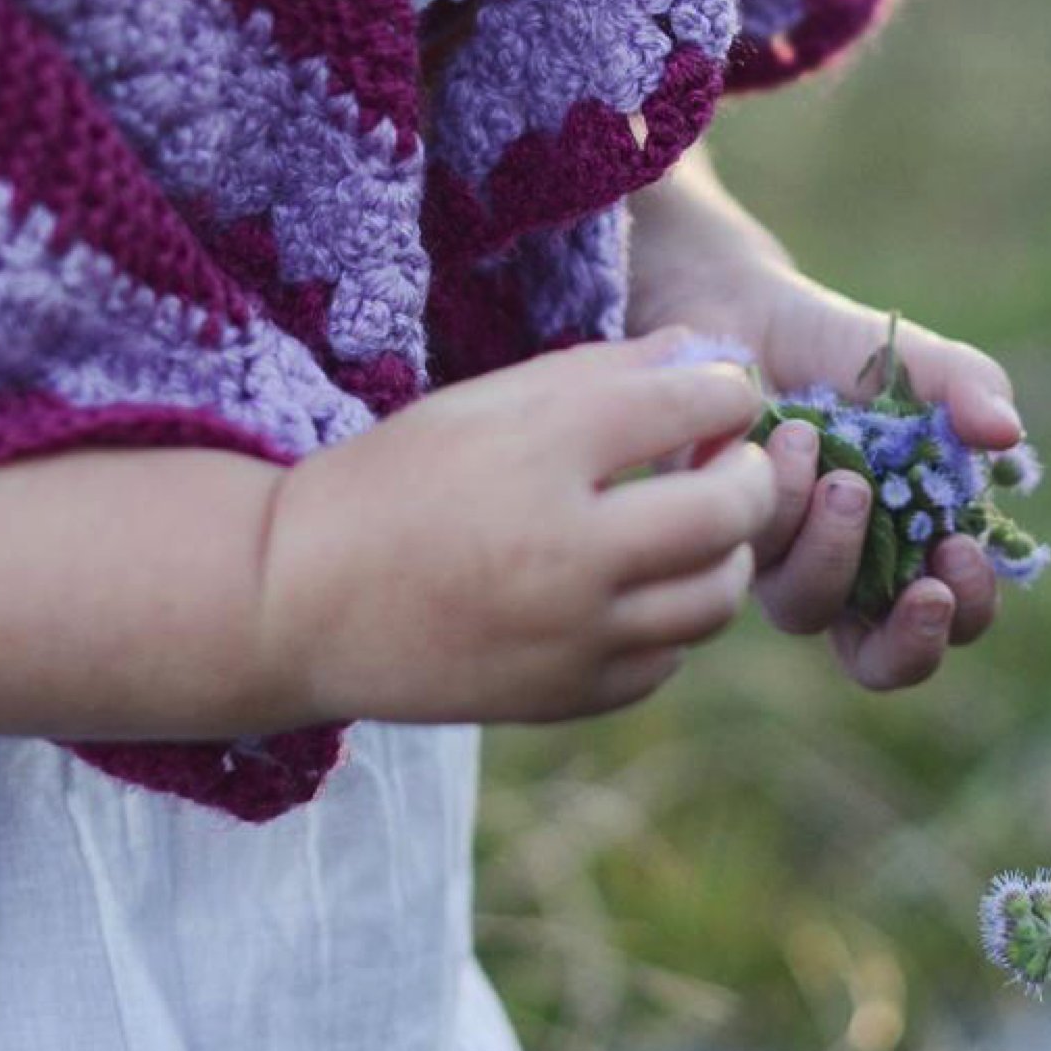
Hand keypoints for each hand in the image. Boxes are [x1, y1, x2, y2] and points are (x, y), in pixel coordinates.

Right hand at [253, 331, 774, 726]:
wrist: (299, 598)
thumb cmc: (396, 479)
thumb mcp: (487, 402)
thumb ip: (603, 374)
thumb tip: (707, 354)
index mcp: (544, 452)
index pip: (693, 407)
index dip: (727, 392)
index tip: (720, 395)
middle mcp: (568, 549)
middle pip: (730, 509)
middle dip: (752, 476)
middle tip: (732, 462)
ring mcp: (571, 635)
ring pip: (715, 596)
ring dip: (723, 554)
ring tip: (692, 528)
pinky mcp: (563, 696)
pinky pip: (666, 660)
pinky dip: (670, 621)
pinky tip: (637, 589)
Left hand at [626, 146, 1023, 692]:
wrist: (747, 314)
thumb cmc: (842, 351)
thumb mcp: (918, 362)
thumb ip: (971, 388)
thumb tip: (1006, 435)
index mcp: (908, 546)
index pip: (947, 619)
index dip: (963, 613)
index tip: (964, 553)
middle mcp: (845, 571)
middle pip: (877, 661)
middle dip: (907, 637)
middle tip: (924, 587)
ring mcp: (779, 561)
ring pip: (806, 606)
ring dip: (835, 544)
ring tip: (842, 473)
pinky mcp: (722, 536)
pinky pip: (753, 550)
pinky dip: (782, 494)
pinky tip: (792, 434)